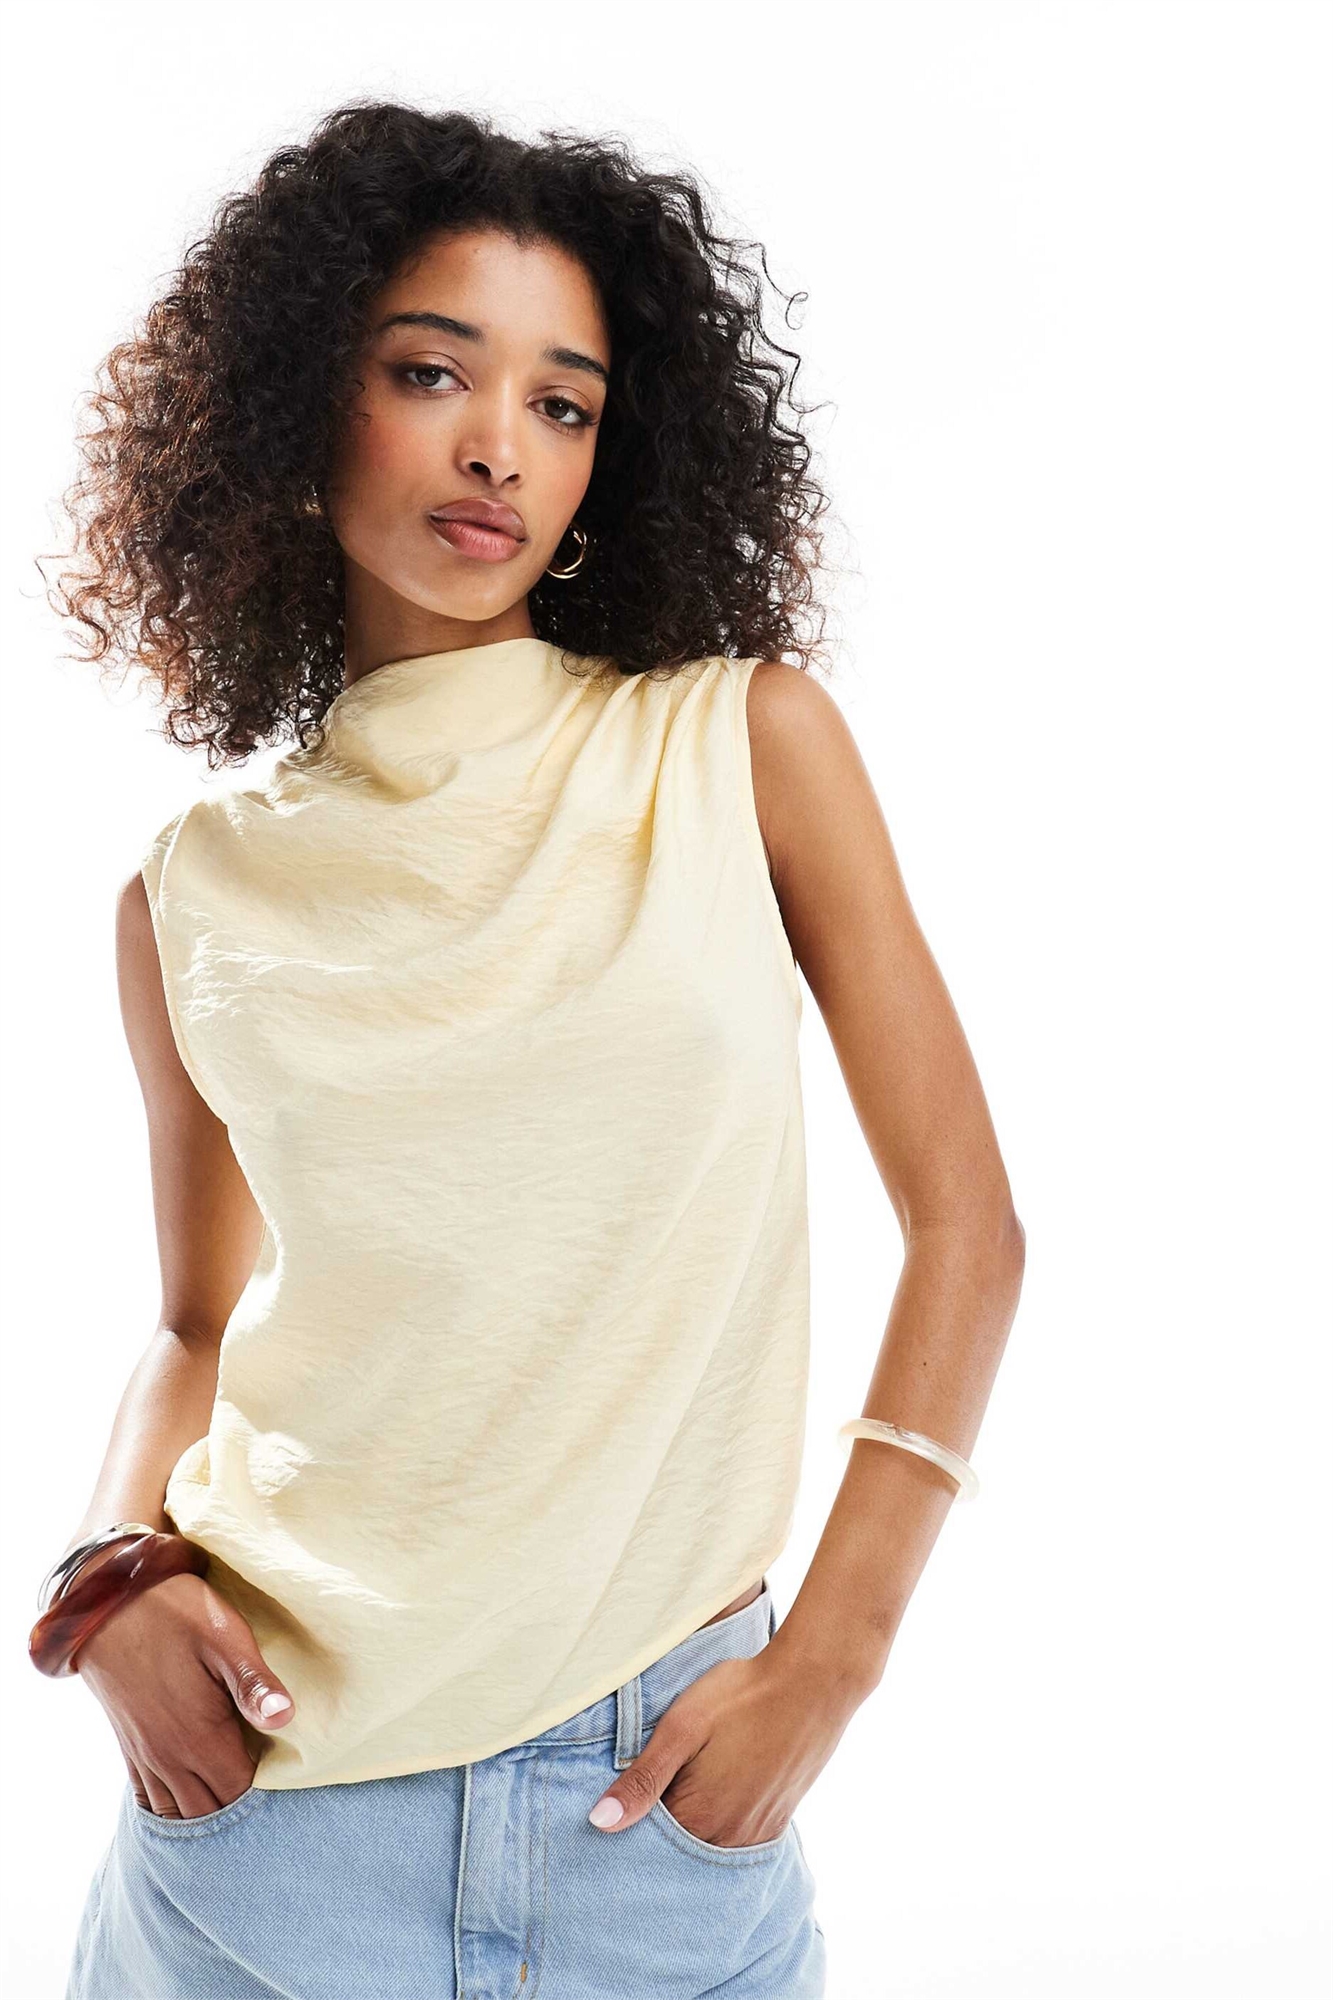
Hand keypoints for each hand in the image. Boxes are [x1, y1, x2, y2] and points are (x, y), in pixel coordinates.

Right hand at [73, 1552, 295, 1820]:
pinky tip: (189, 1802)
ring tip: (234, 1803)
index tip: (288, 1782)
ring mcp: (145, 1754)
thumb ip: (253, 1682)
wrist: (106, 1603)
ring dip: (206, 1815)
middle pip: (211, 1812)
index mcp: (199, 1737)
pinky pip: (148, 1798)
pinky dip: (171, 1809)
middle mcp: (169, 1757)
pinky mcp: (130, 1744)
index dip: (266, 1796)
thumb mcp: (225, 1637)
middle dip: (239, 1811)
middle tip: (269, 1798)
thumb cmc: (175, 1612)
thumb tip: (286, 1718)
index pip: (239, 1792)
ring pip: (177, 1812)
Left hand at [586, 1634, 860, 1844]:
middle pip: (679, 1847)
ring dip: (693, 1822)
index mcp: (700, 1817)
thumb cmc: (742, 1695)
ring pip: (709, 1842)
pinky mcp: (780, 1817)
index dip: (631, 1819)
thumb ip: (642, 1778)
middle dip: (661, 1825)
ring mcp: (759, 1830)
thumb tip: (599, 1822)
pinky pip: (740, 1835)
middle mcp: (730, 1836)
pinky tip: (719, 1788)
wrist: (814, 1680)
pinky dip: (722, 1821)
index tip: (623, 1794)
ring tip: (688, 1781)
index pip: (648, 1840)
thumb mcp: (682, 1726)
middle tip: (657, 1782)